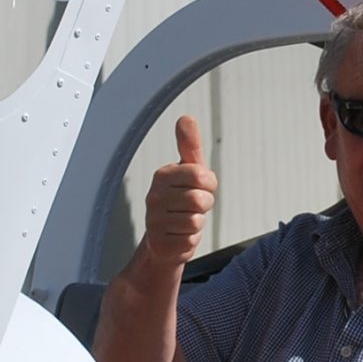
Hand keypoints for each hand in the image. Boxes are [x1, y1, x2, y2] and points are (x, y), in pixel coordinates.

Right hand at [142, 114, 217, 268]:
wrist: (165, 239)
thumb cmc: (181, 200)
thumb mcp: (189, 170)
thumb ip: (190, 145)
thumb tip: (186, 118)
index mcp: (162, 175)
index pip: (202, 177)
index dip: (209, 185)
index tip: (200, 187)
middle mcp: (153, 196)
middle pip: (201, 200)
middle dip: (205, 206)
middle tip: (193, 207)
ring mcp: (154, 221)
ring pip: (196, 221)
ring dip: (198, 223)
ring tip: (185, 220)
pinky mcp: (160, 243)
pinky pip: (191, 240)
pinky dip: (191, 239)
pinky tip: (180, 235)